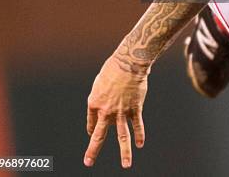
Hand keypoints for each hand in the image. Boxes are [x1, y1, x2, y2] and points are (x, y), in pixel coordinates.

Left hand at [84, 53, 149, 168]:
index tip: (93, 132)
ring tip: (126, 165)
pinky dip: (140, 135)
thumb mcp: (100, 82)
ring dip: (125, 152)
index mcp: (94, 103)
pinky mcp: (135, 109)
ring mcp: (121, 112)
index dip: (92, 128)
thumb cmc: (113, 68)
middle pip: (100, 135)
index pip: (91, 122)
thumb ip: (100, 95)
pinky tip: (140, 144)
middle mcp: (106, 111)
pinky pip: (137, 125)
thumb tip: (105, 102)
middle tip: (88, 162)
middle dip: (93, 150)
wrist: (129, 62)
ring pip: (123, 137)